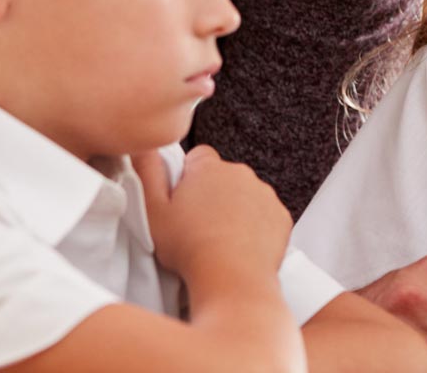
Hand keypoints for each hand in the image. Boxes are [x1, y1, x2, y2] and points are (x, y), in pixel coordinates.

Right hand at [133, 146, 290, 283]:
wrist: (232, 279)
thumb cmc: (190, 248)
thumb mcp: (152, 211)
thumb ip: (147, 172)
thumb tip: (145, 147)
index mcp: (209, 168)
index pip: (197, 157)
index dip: (187, 177)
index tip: (181, 200)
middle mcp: (241, 174)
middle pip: (222, 176)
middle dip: (210, 193)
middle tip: (196, 224)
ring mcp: (265, 194)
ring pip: (245, 195)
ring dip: (233, 209)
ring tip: (217, 239)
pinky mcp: (281, 216)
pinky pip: (265, 214)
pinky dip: (255, 226)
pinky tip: (240, 245)